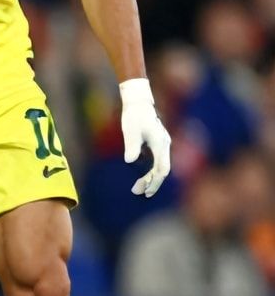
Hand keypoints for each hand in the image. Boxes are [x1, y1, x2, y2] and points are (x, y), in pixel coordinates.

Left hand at [120, 78, 170, 196]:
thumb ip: (132, 146)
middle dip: (152, 183)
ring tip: (138, 188)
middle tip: (138, 192)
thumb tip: (130, 161)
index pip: (162, 169)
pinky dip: (150, 171)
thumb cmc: (134, 115)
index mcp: (160, 143)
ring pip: (160, 166)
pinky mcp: (157, 144)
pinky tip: (142, 177)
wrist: (139, 102)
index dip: (155, 182)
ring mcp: (162, 145)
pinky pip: (156, 162)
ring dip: (150, 178)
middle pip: (162, 170)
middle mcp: (164, 145)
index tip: (146, 192)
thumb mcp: (130, 130)